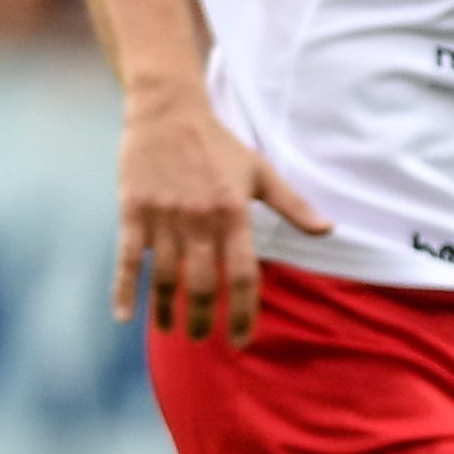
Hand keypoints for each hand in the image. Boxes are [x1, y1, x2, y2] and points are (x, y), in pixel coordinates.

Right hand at [115, 88, 329, 345]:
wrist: (168, 113)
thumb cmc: (220, 146)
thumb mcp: (262, 172)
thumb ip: (294, 205)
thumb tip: (329, 230)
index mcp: (233, 214)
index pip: (241, 275)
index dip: (242, 312)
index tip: (241, 339)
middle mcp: (198, 221)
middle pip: (201, 284)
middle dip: (203, 318)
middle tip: (203, 338)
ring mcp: (162, 218)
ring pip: (164, 278)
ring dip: (167, 310)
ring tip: (173, 332)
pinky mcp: (132, 213)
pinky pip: (126, 260)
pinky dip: (123, 290)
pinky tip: (125, 316)